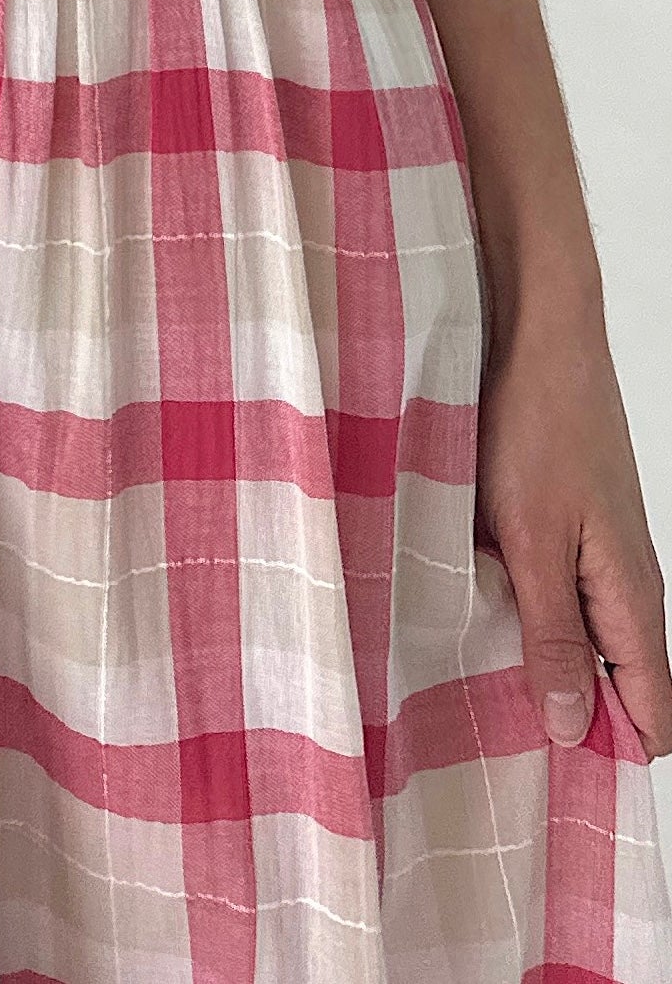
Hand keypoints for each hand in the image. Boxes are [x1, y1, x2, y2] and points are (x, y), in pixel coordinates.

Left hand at [478, 294, 671, 758]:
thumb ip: (550, 634)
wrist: (538, 335)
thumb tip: (569, 728)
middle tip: (490, 740)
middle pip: (614, 688)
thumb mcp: (531, 538)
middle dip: (562, 717)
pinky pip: (555, 595)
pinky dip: (520, 613)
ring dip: (534, 662)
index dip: (609, 757)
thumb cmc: (537, 425)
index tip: (550, 787)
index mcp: (632, 599)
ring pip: (578, 640)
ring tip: (468, 683)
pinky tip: (469, 614)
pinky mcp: (564, 525)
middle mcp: (625, 583)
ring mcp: (596, 553)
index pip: (652, 715)